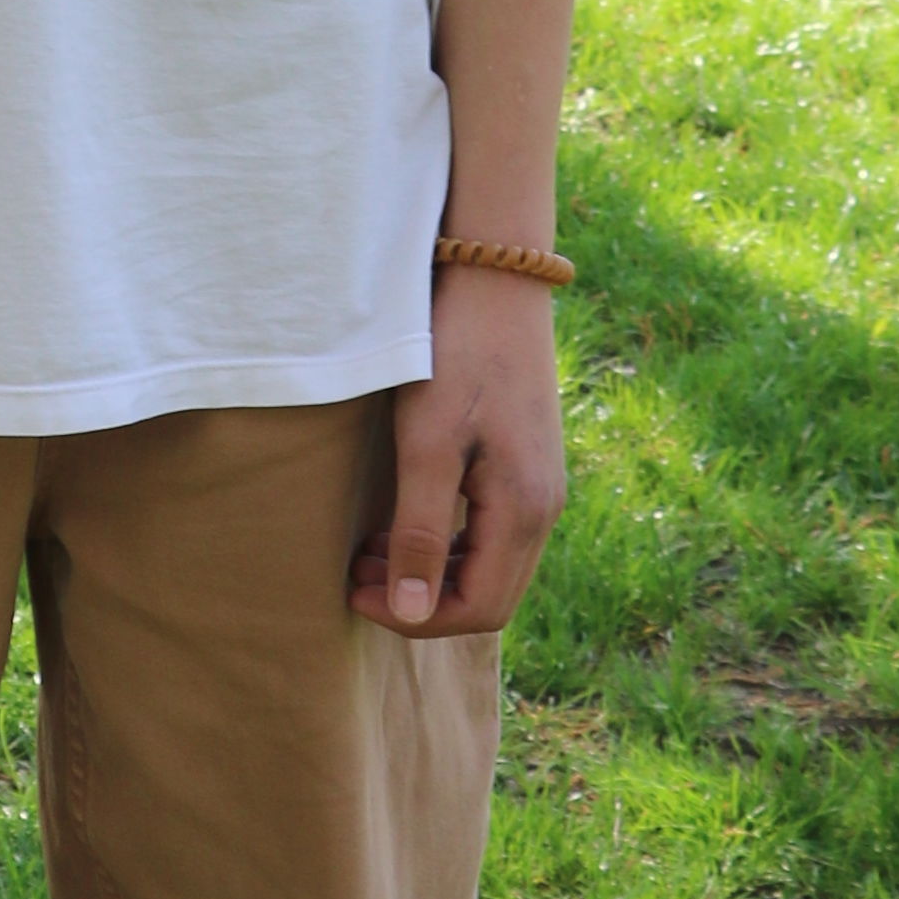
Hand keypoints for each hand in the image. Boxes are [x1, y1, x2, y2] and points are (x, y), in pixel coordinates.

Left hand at [352, 263, 565, 640]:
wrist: (496, 282)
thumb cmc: (455, 359)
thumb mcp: (427, 447)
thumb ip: (422, 533)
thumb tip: (413, 611)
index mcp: (524, 511)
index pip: (478, 610)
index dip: (415, 616)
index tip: (356, 591)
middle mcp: (544, 509)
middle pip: (489, 598)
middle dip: (420, 600)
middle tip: (354, 574)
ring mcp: (541, 487)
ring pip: (491, 568)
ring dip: (431, 574)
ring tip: (368, 553)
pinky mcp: (528, 466)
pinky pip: (493, 535)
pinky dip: (448, 545)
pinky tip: (402, 522)